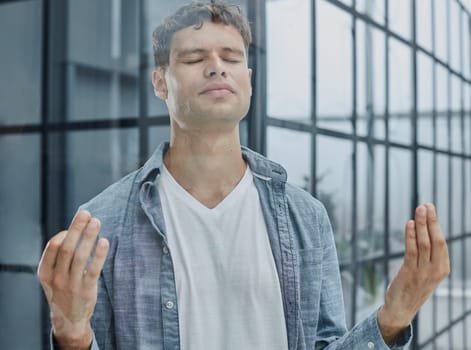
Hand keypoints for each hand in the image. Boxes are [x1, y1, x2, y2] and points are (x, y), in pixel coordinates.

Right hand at [37, 210, 108, 348]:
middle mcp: (56, 278)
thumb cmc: (63, 290)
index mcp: (45, 272)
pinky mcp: (86, 290)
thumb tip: (73, 229)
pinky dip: (99, 254)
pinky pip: (93, 269)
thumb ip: (59, 256)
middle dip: (76, 228)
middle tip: (86, 213)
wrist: (69, 320)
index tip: (76, 225)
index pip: (53, 246)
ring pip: (80, 256)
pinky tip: (104, 241)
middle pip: (66, 247)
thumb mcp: (53, 275)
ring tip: (96, 222)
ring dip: (88, 237)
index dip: (65, 233)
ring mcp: (71, 284)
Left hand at [378, 203, 449, 343]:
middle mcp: (436, 270)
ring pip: (424, 244)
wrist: (401, 309)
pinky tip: (409, 224)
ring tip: (418, 210)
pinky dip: (410, 236)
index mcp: (443, 269)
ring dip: (421, 225)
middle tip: (426, 205)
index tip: (430, 208)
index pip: (442, 242)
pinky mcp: (409, 274)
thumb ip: (427, 255)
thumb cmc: (413, 287)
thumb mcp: (426, 271)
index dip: (436, 224)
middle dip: (431, 221)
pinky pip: (411, 251)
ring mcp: (423, 273)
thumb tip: (422, 229)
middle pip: (436, 241)